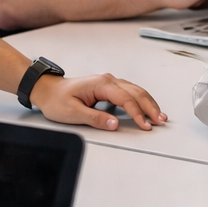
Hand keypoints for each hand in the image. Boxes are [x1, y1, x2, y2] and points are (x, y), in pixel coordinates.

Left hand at [32, 73, 167, 130]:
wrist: (47, 90)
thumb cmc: (57, 99)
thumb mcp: (73, 113)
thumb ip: (95, 118)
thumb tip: (114, 124)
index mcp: (101, 84)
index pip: (125, 99)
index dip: (137, 113)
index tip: (144, 125)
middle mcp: (108, 80)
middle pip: (136, 92)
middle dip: (150, 107)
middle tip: (160, 121)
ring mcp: (109, 82)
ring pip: (135, 91)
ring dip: (148, 103)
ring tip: (159, 116)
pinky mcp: (109, 87)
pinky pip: (130, 92)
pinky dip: (141, 101)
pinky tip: (147, 108)